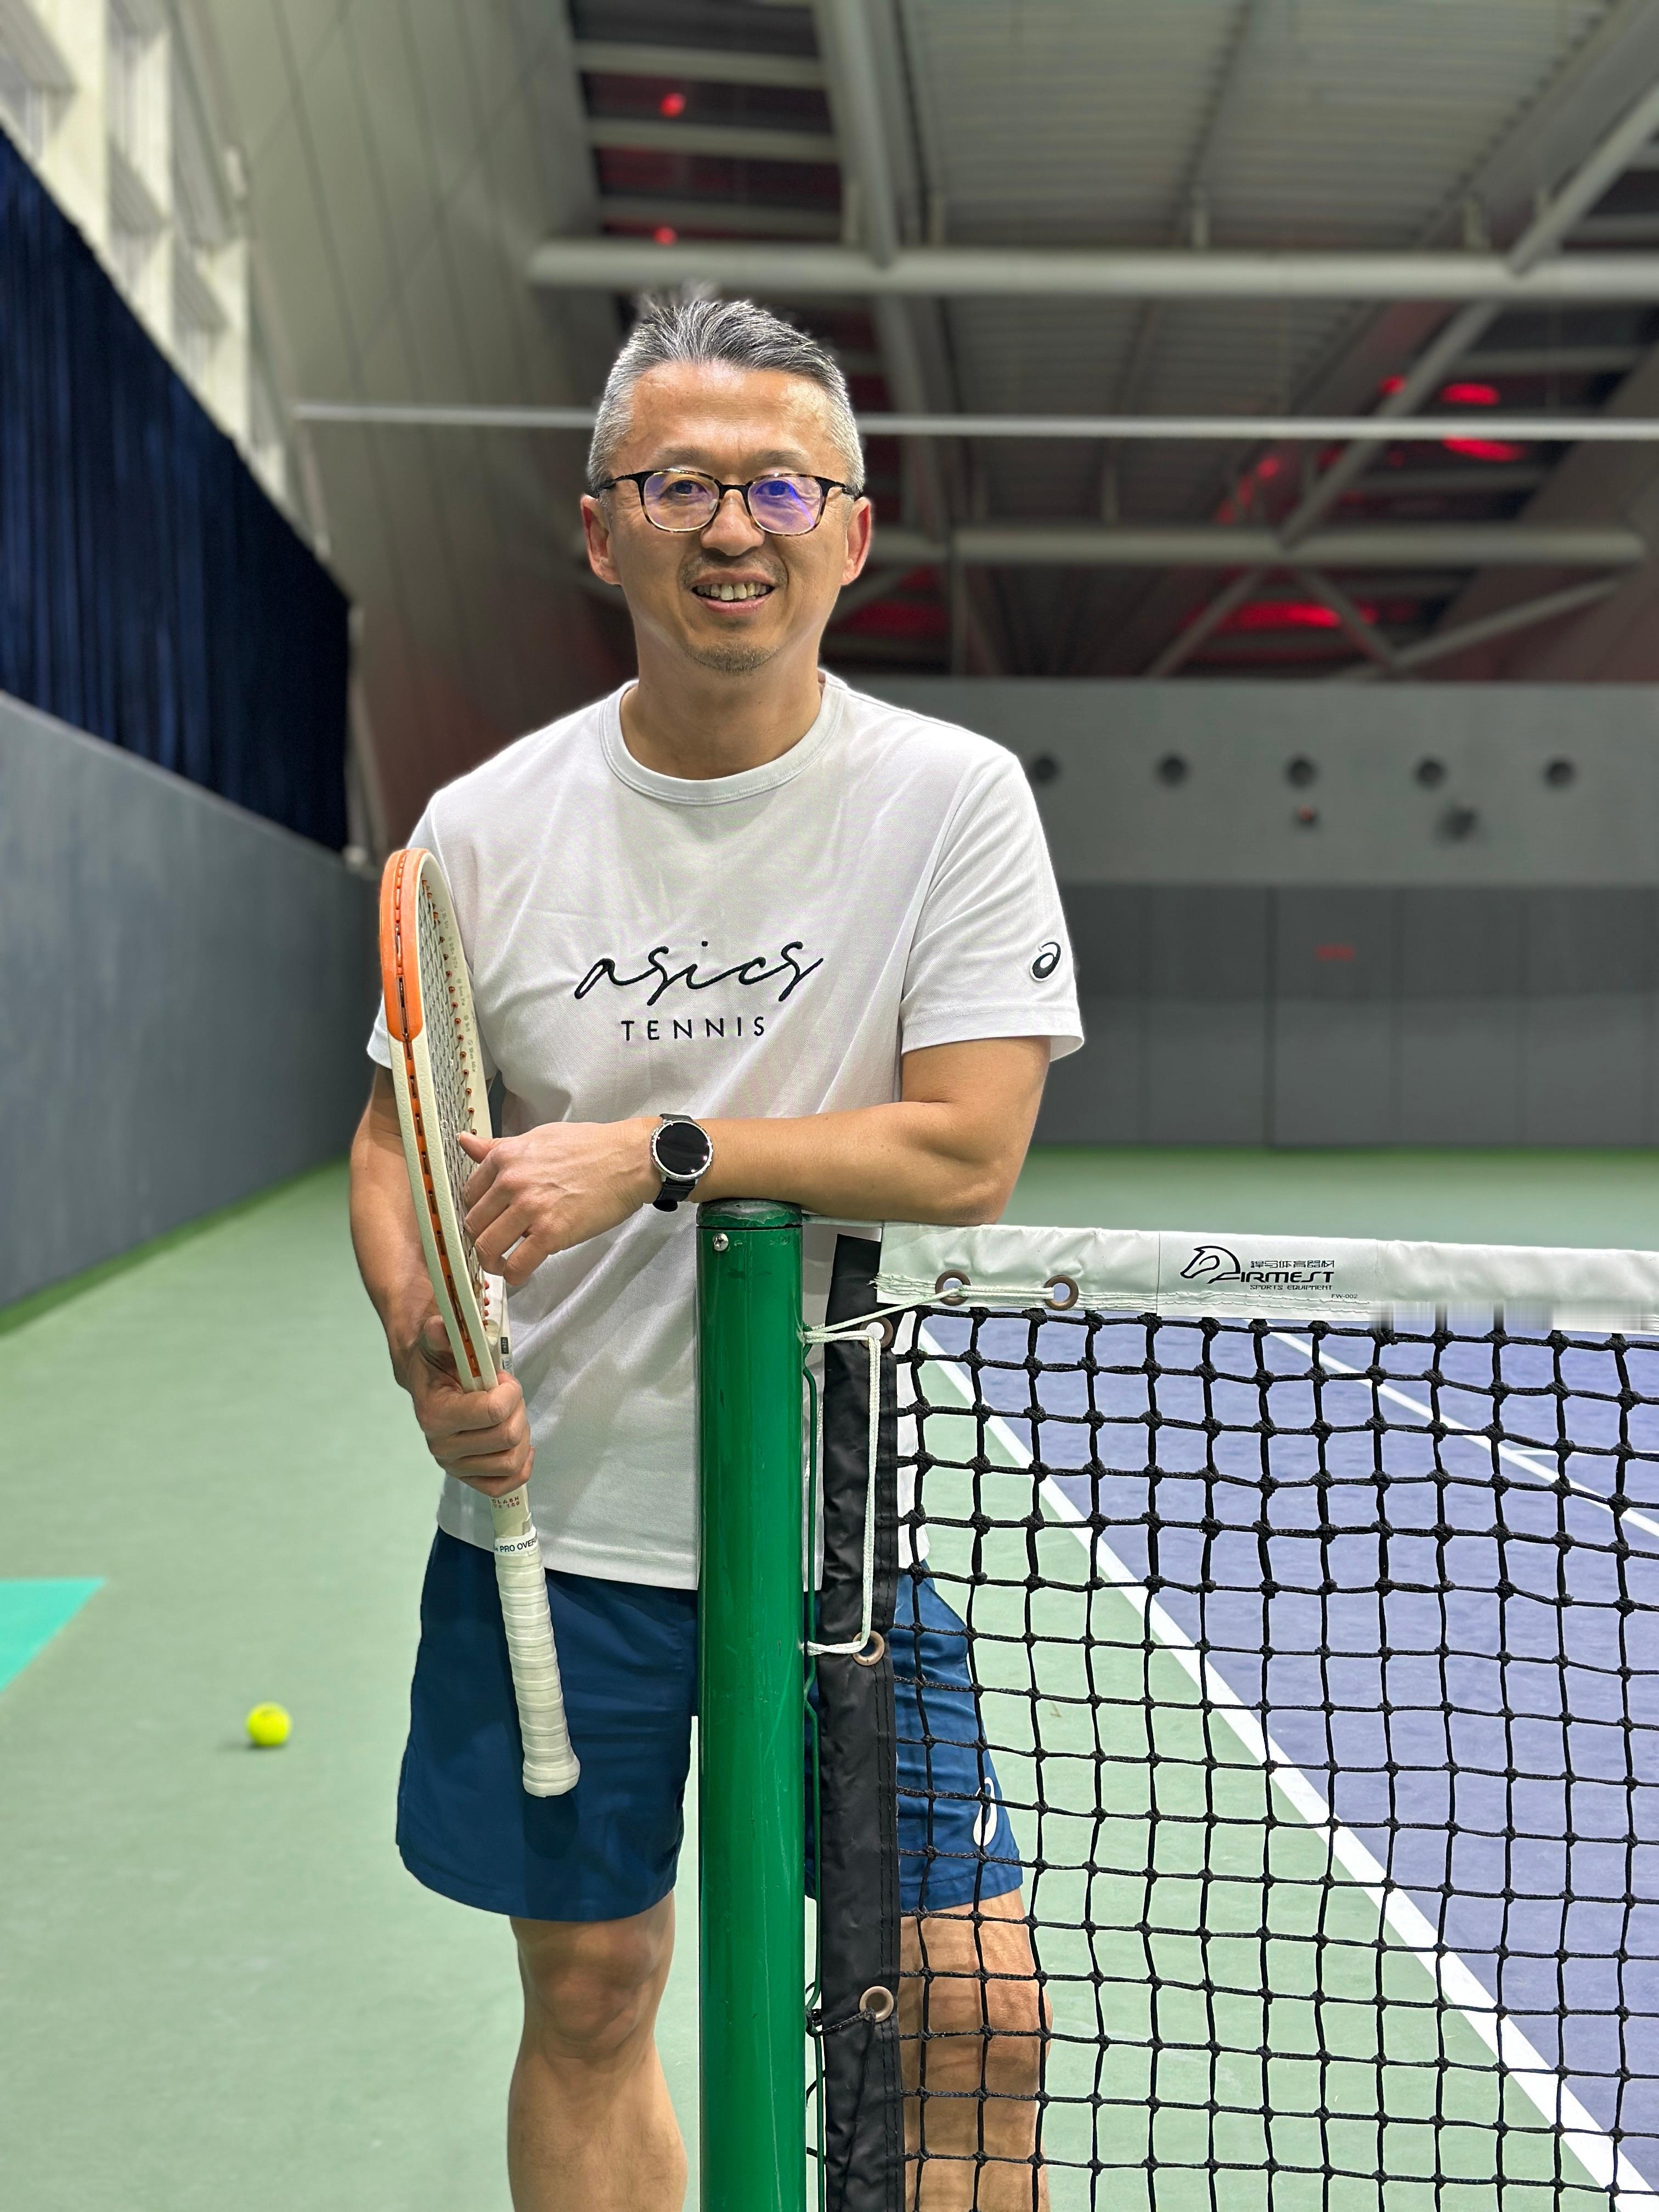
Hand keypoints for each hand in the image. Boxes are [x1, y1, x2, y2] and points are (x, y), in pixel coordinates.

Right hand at [394, 1313, 533, 1498]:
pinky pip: (504, 1485)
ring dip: (521, 1433)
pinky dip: (520, 1466)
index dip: (509, 1392)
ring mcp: (455, 1466)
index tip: (502, 1378)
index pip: (493, 1413)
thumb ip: (439, 1334)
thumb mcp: (436, 1339)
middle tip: (507, 1395)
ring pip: (512, 1461)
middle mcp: (441, 1446)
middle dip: (517, 1410)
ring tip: (509, 1414)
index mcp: (434, 1414)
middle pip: (507, 1437)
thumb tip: (439, 1327)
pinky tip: (519, 1445)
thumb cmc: (438, 1358)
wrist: (427, 1379)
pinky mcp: (468, 1476)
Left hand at [457, 1117, 658, 1283]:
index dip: (475, 1212)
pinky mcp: (551, 1233)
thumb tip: (465, 1142)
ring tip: (502, 1265)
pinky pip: (518, 1265)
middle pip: (473, 1224)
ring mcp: (530, 1209)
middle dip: (479, 1240)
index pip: (468, 1194)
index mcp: (505, 1158)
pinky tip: (519, 1274)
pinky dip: (514, 1276)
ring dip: (491, 1262)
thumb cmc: (590, 1147)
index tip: (484, 1222)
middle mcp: (511, 1182)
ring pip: (488, 1247)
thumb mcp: (537, 1138)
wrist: (630, 1159)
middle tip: (493, 1246)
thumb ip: (498, 1147)